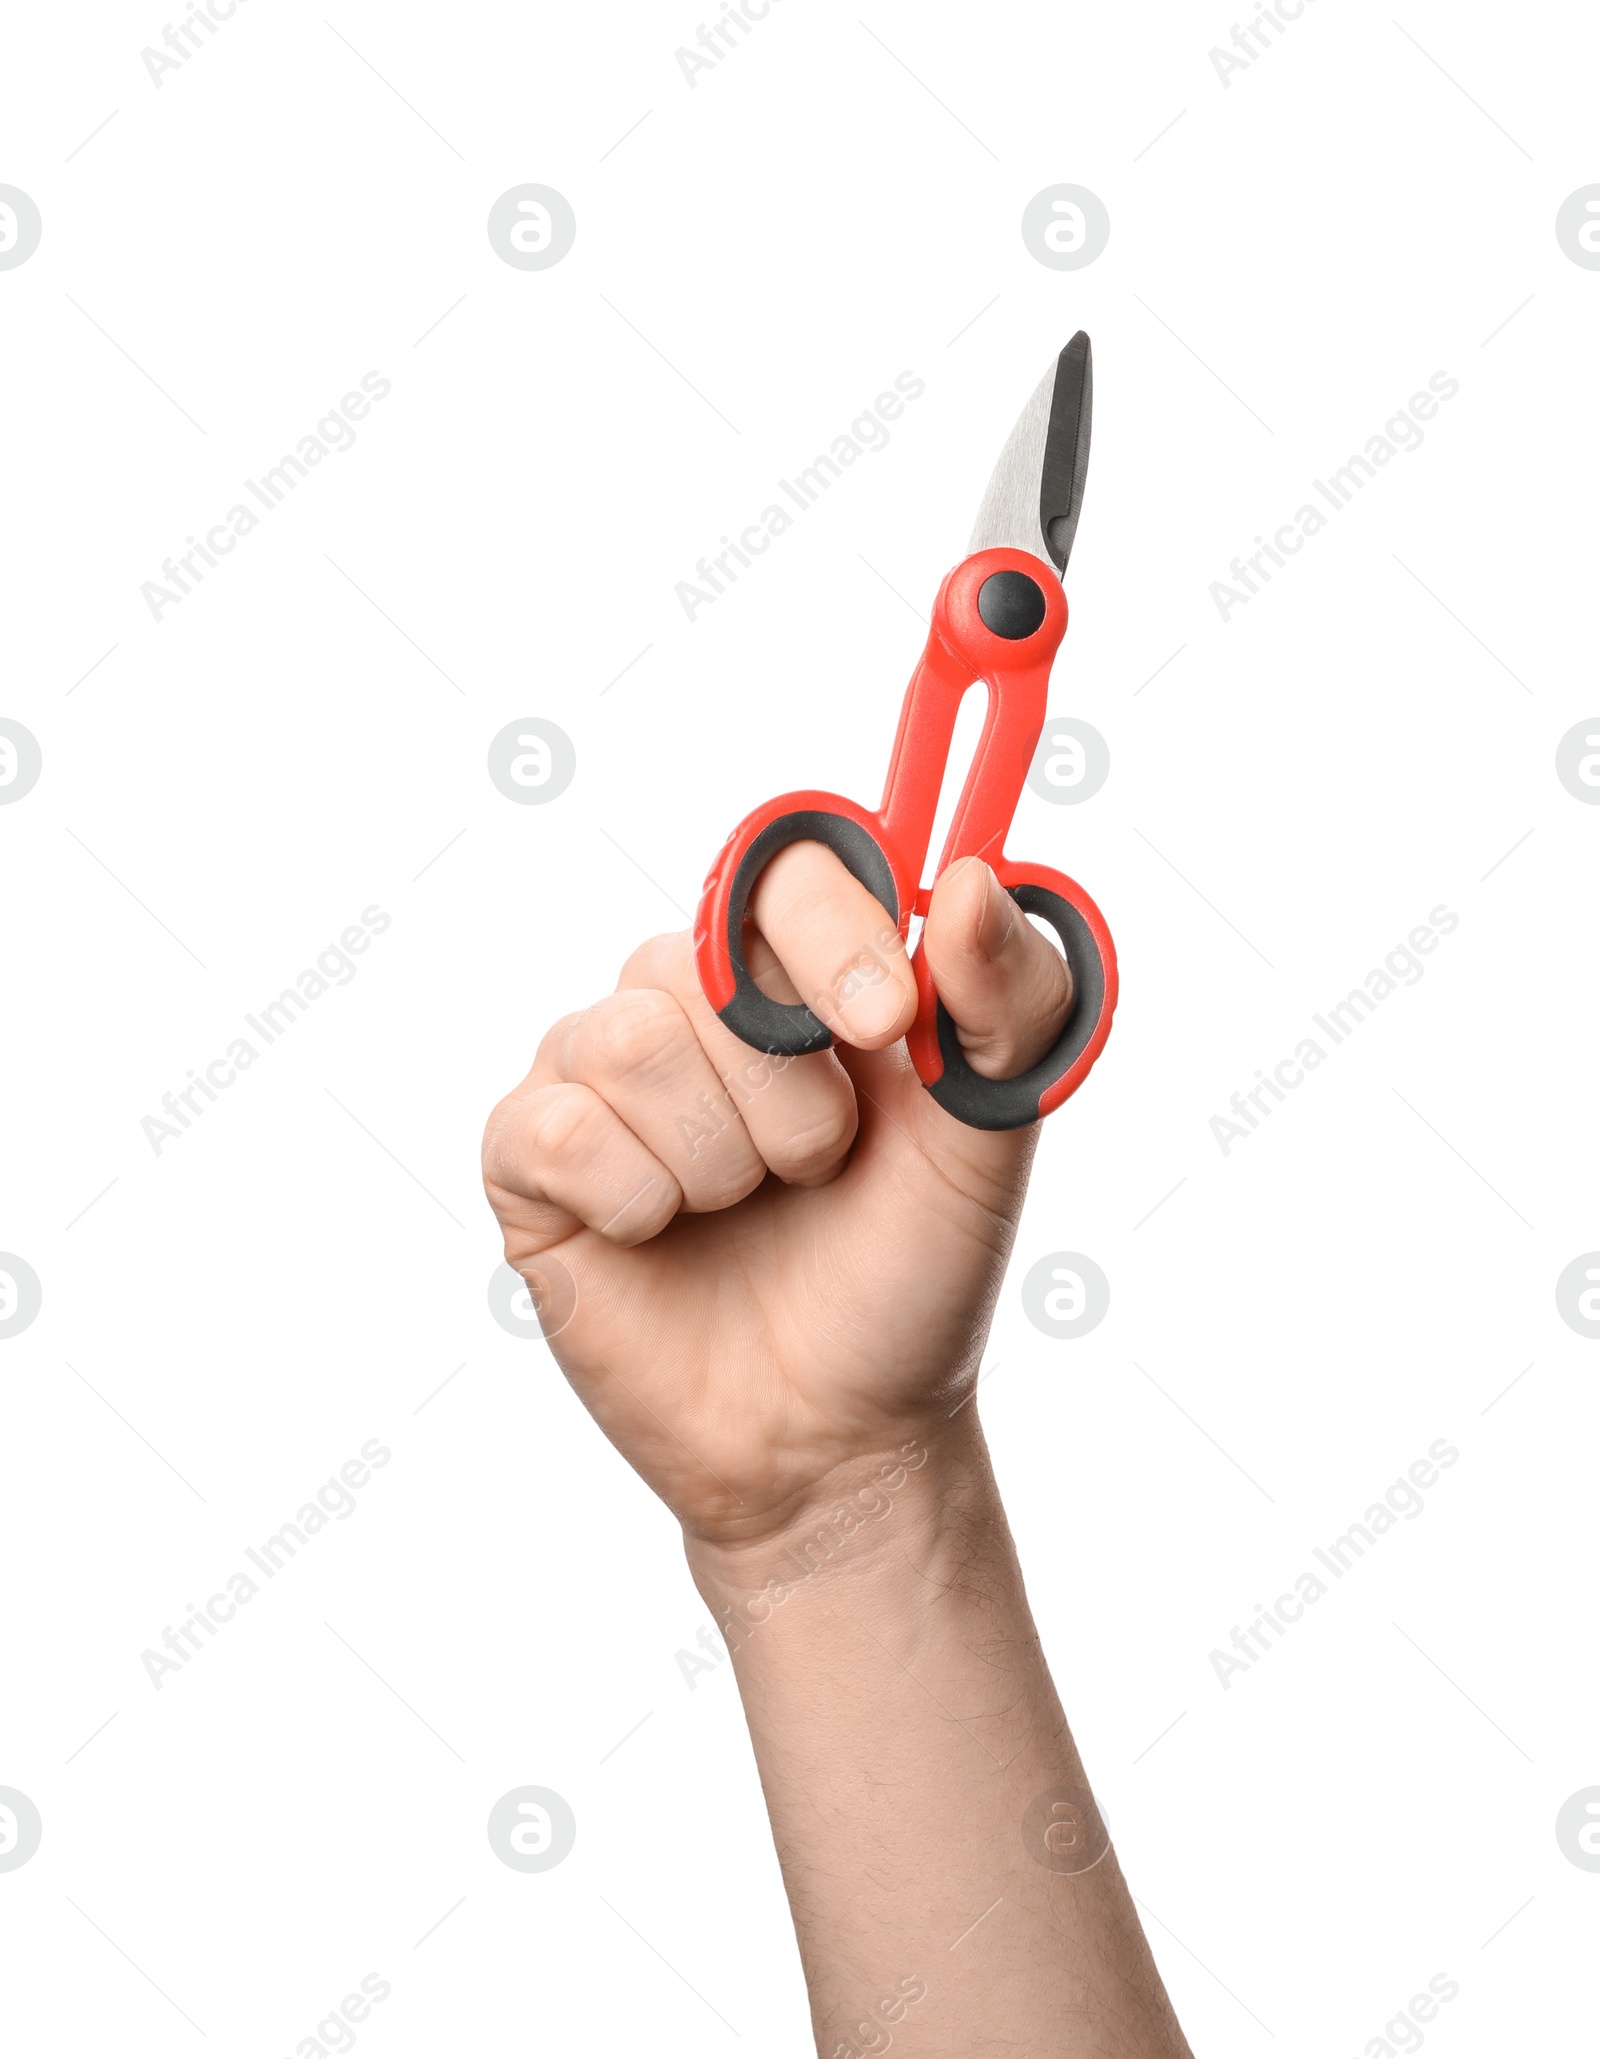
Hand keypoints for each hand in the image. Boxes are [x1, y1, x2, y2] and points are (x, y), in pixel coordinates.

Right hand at [481, 844, 1072, 1544]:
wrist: (841, 1436)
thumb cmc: (910, 1275)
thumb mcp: (992, 1137)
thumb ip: (1012, 1002)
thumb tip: (966, 877)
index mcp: (798, 974)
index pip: (782, 866)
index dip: (828, 933)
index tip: (889, 1026)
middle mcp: (687, 1002)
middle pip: (696, 957)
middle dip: (790, 1095)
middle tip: (820, 1170)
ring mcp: (598, 1073)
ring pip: (629, 1041)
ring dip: (720, 1158)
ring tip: (748, 1208)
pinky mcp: (531, 1155)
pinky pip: (556, 1126)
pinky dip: (638, 1201)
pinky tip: (663, 1238)